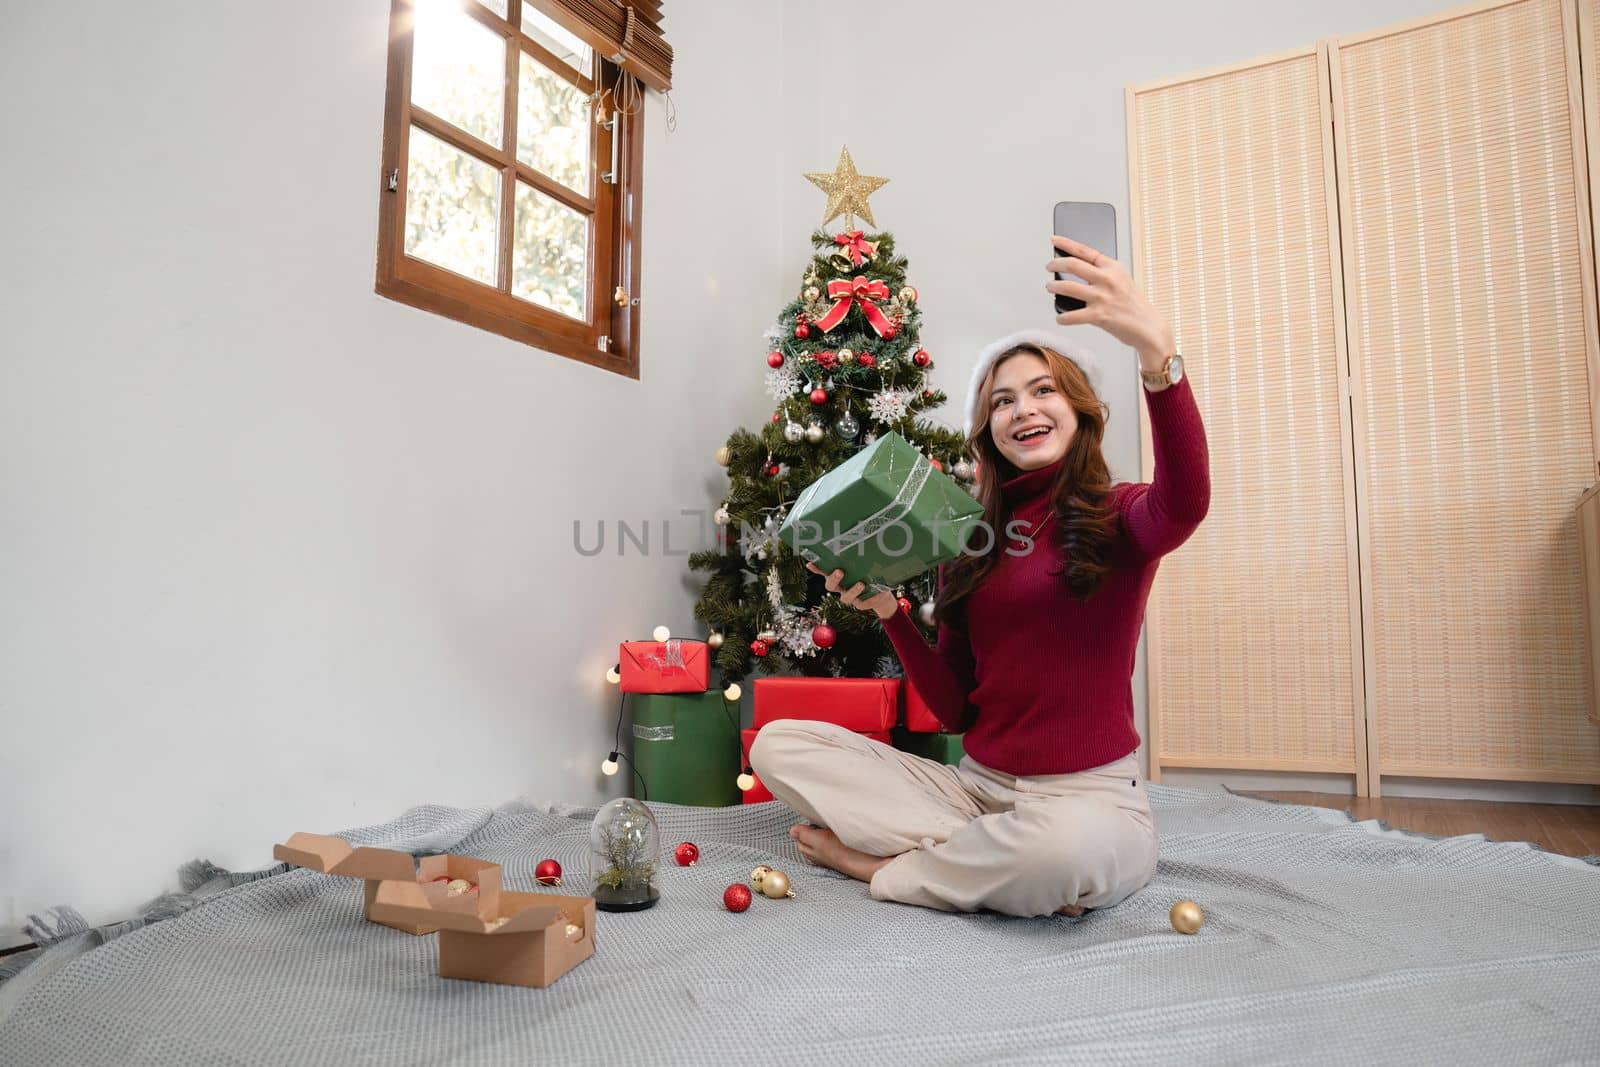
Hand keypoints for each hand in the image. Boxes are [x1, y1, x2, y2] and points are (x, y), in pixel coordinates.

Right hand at [806, 562, 898, 619]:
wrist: (880, 593)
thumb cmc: (868, 574)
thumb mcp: (864, 564)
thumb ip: (858, 556)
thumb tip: (858, 536)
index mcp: (837, 576)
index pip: (824, 572)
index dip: (816, 569)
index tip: (810, 563)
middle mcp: (840, 587)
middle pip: (831, 586)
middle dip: (834, 579)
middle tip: (840, 571)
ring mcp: (850, 596)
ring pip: (845, 597)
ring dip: (852, 591)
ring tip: (861, 584)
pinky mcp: (860, 604)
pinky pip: (861, 602)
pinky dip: (867, 598)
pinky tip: (873, 592)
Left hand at [1047, 235, 1176, 370]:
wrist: (1147, 326)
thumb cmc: (1133, 304)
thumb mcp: (1121, 280)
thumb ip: (1102, 273)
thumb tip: (1077, 270)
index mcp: (1113, 267)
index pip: (1085, 250)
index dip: (1067, 243)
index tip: (1054, 240)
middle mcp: (1107, 279)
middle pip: (1073, 265)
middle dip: (1055, 264)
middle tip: (1049, 266)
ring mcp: (1103, 297)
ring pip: (1068, 287)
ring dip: (1054, 286)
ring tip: (1050, 287)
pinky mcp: (1099, 316)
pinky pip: (1072, 316)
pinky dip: (1062, 318)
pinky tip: (1060, 318)